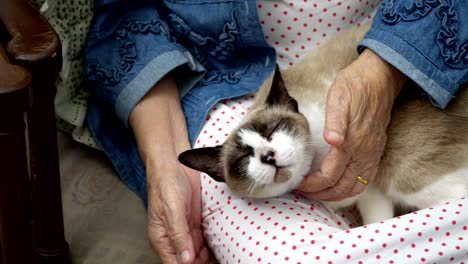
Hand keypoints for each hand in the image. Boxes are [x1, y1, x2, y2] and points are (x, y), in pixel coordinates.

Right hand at [129, 75, 209, 262]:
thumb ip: (178, 235)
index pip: (175, 263)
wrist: (174, 162)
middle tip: (220, 263)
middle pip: (188, 261)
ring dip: (209, 258)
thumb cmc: (165, 183)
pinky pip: (205, 240)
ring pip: (198, 253)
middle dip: (201, 263)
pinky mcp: (196, 221)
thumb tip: (185, 259)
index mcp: (162, 238)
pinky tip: (222, 249)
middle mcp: (174, 237)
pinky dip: (212, 246)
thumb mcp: (171, 210)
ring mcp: (186, 230)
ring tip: (224, 259)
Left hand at [297, 49, 405, 200]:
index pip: (330, 175)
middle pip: (342, 187)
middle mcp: (365, 153)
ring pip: (354, 187)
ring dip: (335, 196)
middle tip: (302, 192)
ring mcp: (373, 154)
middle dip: (320, 194)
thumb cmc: (354, 85)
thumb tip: (332, 140)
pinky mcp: (377, 151)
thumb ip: (335, 120)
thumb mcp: (339, 96)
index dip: (312, 184)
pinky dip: (350, 189)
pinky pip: (365, 180)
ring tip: (317, 193)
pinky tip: (338, 187)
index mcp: (353, 142)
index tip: (298, 183)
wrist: (380, 76)